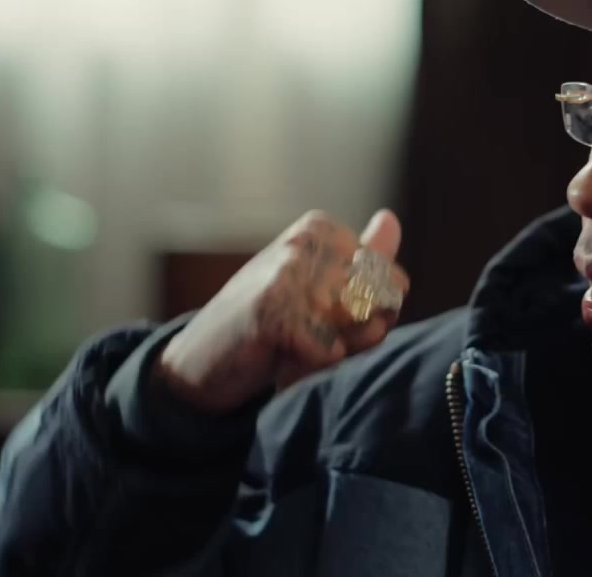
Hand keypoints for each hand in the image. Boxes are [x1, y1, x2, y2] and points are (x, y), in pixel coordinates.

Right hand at [155, 209, 408, 412]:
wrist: (197, 362)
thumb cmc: (264, 325)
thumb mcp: (316, 287)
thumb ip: (361, 259)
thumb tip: (391, 220)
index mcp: (321, 229)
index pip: (394, 284)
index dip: (369, 318)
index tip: (323, 319)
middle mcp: (307, 241)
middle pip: (381, 306)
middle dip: (355, 338)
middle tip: (307, 338)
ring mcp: (288, 272)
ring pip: (360, 328)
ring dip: (332, 355)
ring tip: (291, 348)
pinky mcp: (273, 309)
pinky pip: (331, 354)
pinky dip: (310, 371)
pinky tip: (277, 361)